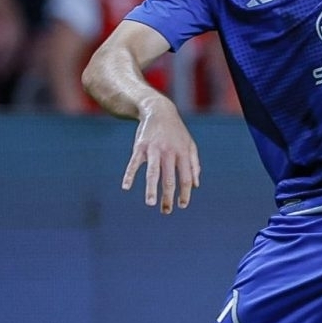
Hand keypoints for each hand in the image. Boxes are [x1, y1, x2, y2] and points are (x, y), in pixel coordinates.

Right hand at [123, 98, 200, 213]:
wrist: (159, 111)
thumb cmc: (176, 132)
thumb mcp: (190, 145)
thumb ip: (194, 165)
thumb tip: (195, 185)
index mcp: (183, 154)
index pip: (185, 178)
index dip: (185, 193)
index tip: (181, 205)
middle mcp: (169, 152)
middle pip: (169, 179)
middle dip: (168, 197)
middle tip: (166, 211)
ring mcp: (154, 149)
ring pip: (153, 173)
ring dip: (151, 189)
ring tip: (150, 203)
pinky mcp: (140, 147)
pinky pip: (134, 163)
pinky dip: (129, 175)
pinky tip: (126, 187)